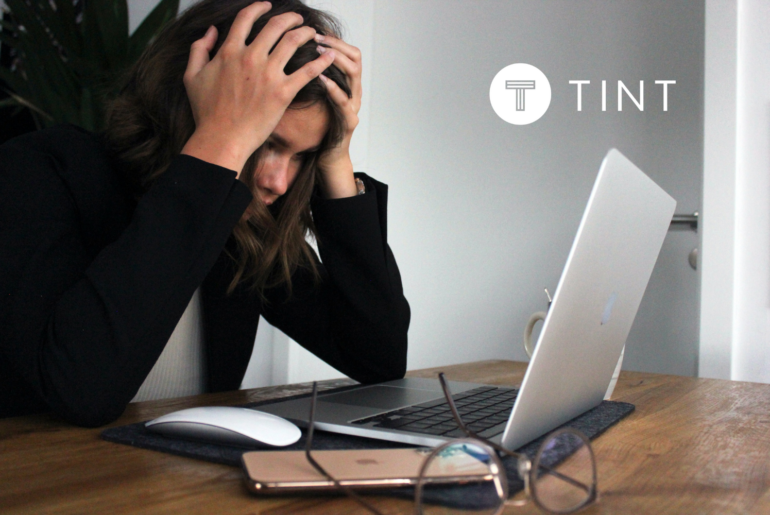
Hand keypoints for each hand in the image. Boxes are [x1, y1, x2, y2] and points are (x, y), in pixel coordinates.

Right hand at [180, 2, 335, 175]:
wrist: (221, 138)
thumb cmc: (206, 112)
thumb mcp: (192, 76)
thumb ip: (199, 49)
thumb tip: (211, 31)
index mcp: (229, 51)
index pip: (246, 18)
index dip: (259, 7)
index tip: (268, 6)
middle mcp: (250, 57)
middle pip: (275, 25)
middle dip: (290, 18)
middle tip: (298, 19)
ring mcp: (268, 74)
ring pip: (293, 41)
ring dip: (306, 33)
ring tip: (312, 33)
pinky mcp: (283, 92)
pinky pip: (308, 71)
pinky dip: (321, 61)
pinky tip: (329, 55)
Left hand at [314, 34, 361, 198]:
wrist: (327, 158)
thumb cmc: (318, 128)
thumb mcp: (314, 98)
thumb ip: (310, 79)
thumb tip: (292, 56)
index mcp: (347, 84)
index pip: (349, 52)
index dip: (335, 40)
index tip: (316, 32)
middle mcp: (354, 92)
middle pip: (355, 58)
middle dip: (335, 45)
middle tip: (316, 38)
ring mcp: (354, 106)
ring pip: (354, 74)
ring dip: (336, 60)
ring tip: (319, 53)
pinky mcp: (349, 122)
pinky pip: (344, 101)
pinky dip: (333, 88)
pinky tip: (321, 79)